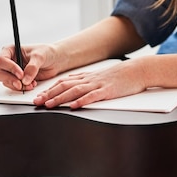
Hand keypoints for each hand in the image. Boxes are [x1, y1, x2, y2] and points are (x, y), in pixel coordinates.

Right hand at [0, 44, 60, 91]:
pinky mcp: (17, 79)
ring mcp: (12, 71)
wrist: (55, 61)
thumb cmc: (46, 53)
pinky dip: (22, 88)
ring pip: (5, 81)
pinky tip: (31, 85)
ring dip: (17, 85)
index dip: (10, 68)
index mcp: (10, 50)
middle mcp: (8, 61)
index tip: (20, 74)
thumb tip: (25, 79)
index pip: (1, 60)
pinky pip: (13, 86)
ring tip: (30, 84)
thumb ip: (32, 67)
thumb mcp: (40, 56)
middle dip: (9, 79)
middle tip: (20, 84)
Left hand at [33, 59, 147, 108]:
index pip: (64, 82)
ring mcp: (98, 85)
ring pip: (75, 91)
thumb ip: (87, 80)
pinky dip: (82, 101)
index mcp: (87, 77)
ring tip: (49, 105)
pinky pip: (93, 96)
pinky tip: (74, 106)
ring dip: (60, 98)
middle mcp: (90, 80)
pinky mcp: (108, 91)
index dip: (50, 89)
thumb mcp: (101, 76)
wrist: (138, 70)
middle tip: (37, 102)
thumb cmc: (122, 75)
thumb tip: (73, 84)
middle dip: (49, 94)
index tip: (39, 96)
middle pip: (65, 86)